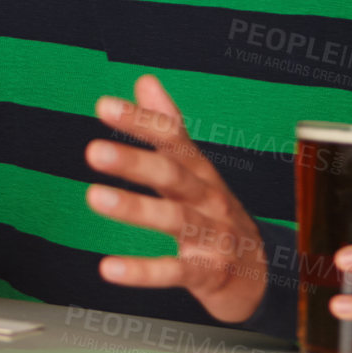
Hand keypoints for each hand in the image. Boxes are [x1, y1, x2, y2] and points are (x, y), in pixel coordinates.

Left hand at [86, 75, 267, 322]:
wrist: (258, 272)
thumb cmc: (215, 214)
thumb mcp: (195, 170)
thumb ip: (168, 128)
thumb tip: (145, 80)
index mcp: (200, 171)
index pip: (172, 139)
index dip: (140, 121)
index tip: (104, 106)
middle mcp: (208, 199)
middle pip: (172, 176)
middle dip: (134, 162)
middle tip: (93, 151)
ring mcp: (212, 236)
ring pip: (174, 219)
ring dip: (135, 209)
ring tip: (94, 196)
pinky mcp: (208, 272)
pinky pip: (175, 271)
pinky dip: (143, 271)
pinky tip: (108, 269)